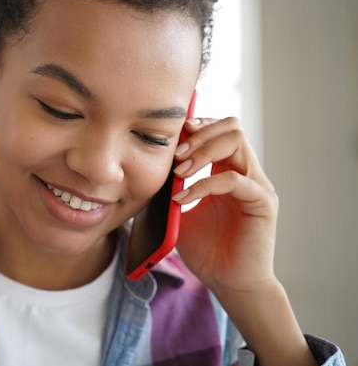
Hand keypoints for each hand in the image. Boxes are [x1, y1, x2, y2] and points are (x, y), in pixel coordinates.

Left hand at [172, 117, 278, 293]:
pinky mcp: (262, 203)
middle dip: (198, 134)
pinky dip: (203, 185)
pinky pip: (234, 180)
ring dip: (201, 152)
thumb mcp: (180, 212)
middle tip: (175, 153)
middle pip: (230, 127)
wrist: (228, 283)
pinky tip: (183, 198)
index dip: (195, 127)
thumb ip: (172, 186)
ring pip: (236, 142)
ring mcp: (257, 185)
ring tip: (178, 171)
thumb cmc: (207, 250)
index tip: (170, 137)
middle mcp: (246, 172)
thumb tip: (148, 165)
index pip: (218, 130)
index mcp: (228, 170)